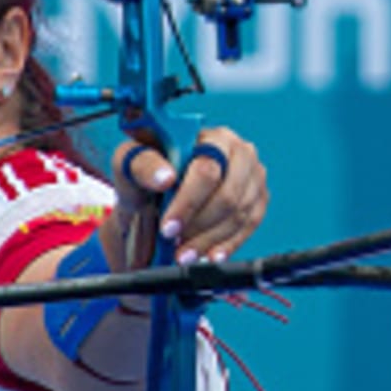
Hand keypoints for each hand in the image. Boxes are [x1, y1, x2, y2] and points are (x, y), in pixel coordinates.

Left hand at [108, 128, 267, 267]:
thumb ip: (143, 163)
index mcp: (210, 136)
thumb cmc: (147, 174)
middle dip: (199, 225)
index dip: (188, 202)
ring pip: (240, 215)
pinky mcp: (258, 200)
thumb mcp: (132, 163)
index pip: (208, 169)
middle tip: (175, 244)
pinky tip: (208, 254)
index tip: (168, 227)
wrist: (156, 196)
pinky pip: (249, 227)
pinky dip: (228, 245)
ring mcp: (253, 177)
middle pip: (229, 196)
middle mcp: (239, 152)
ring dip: (209, 240)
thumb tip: (165, 177)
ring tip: (184, 254)